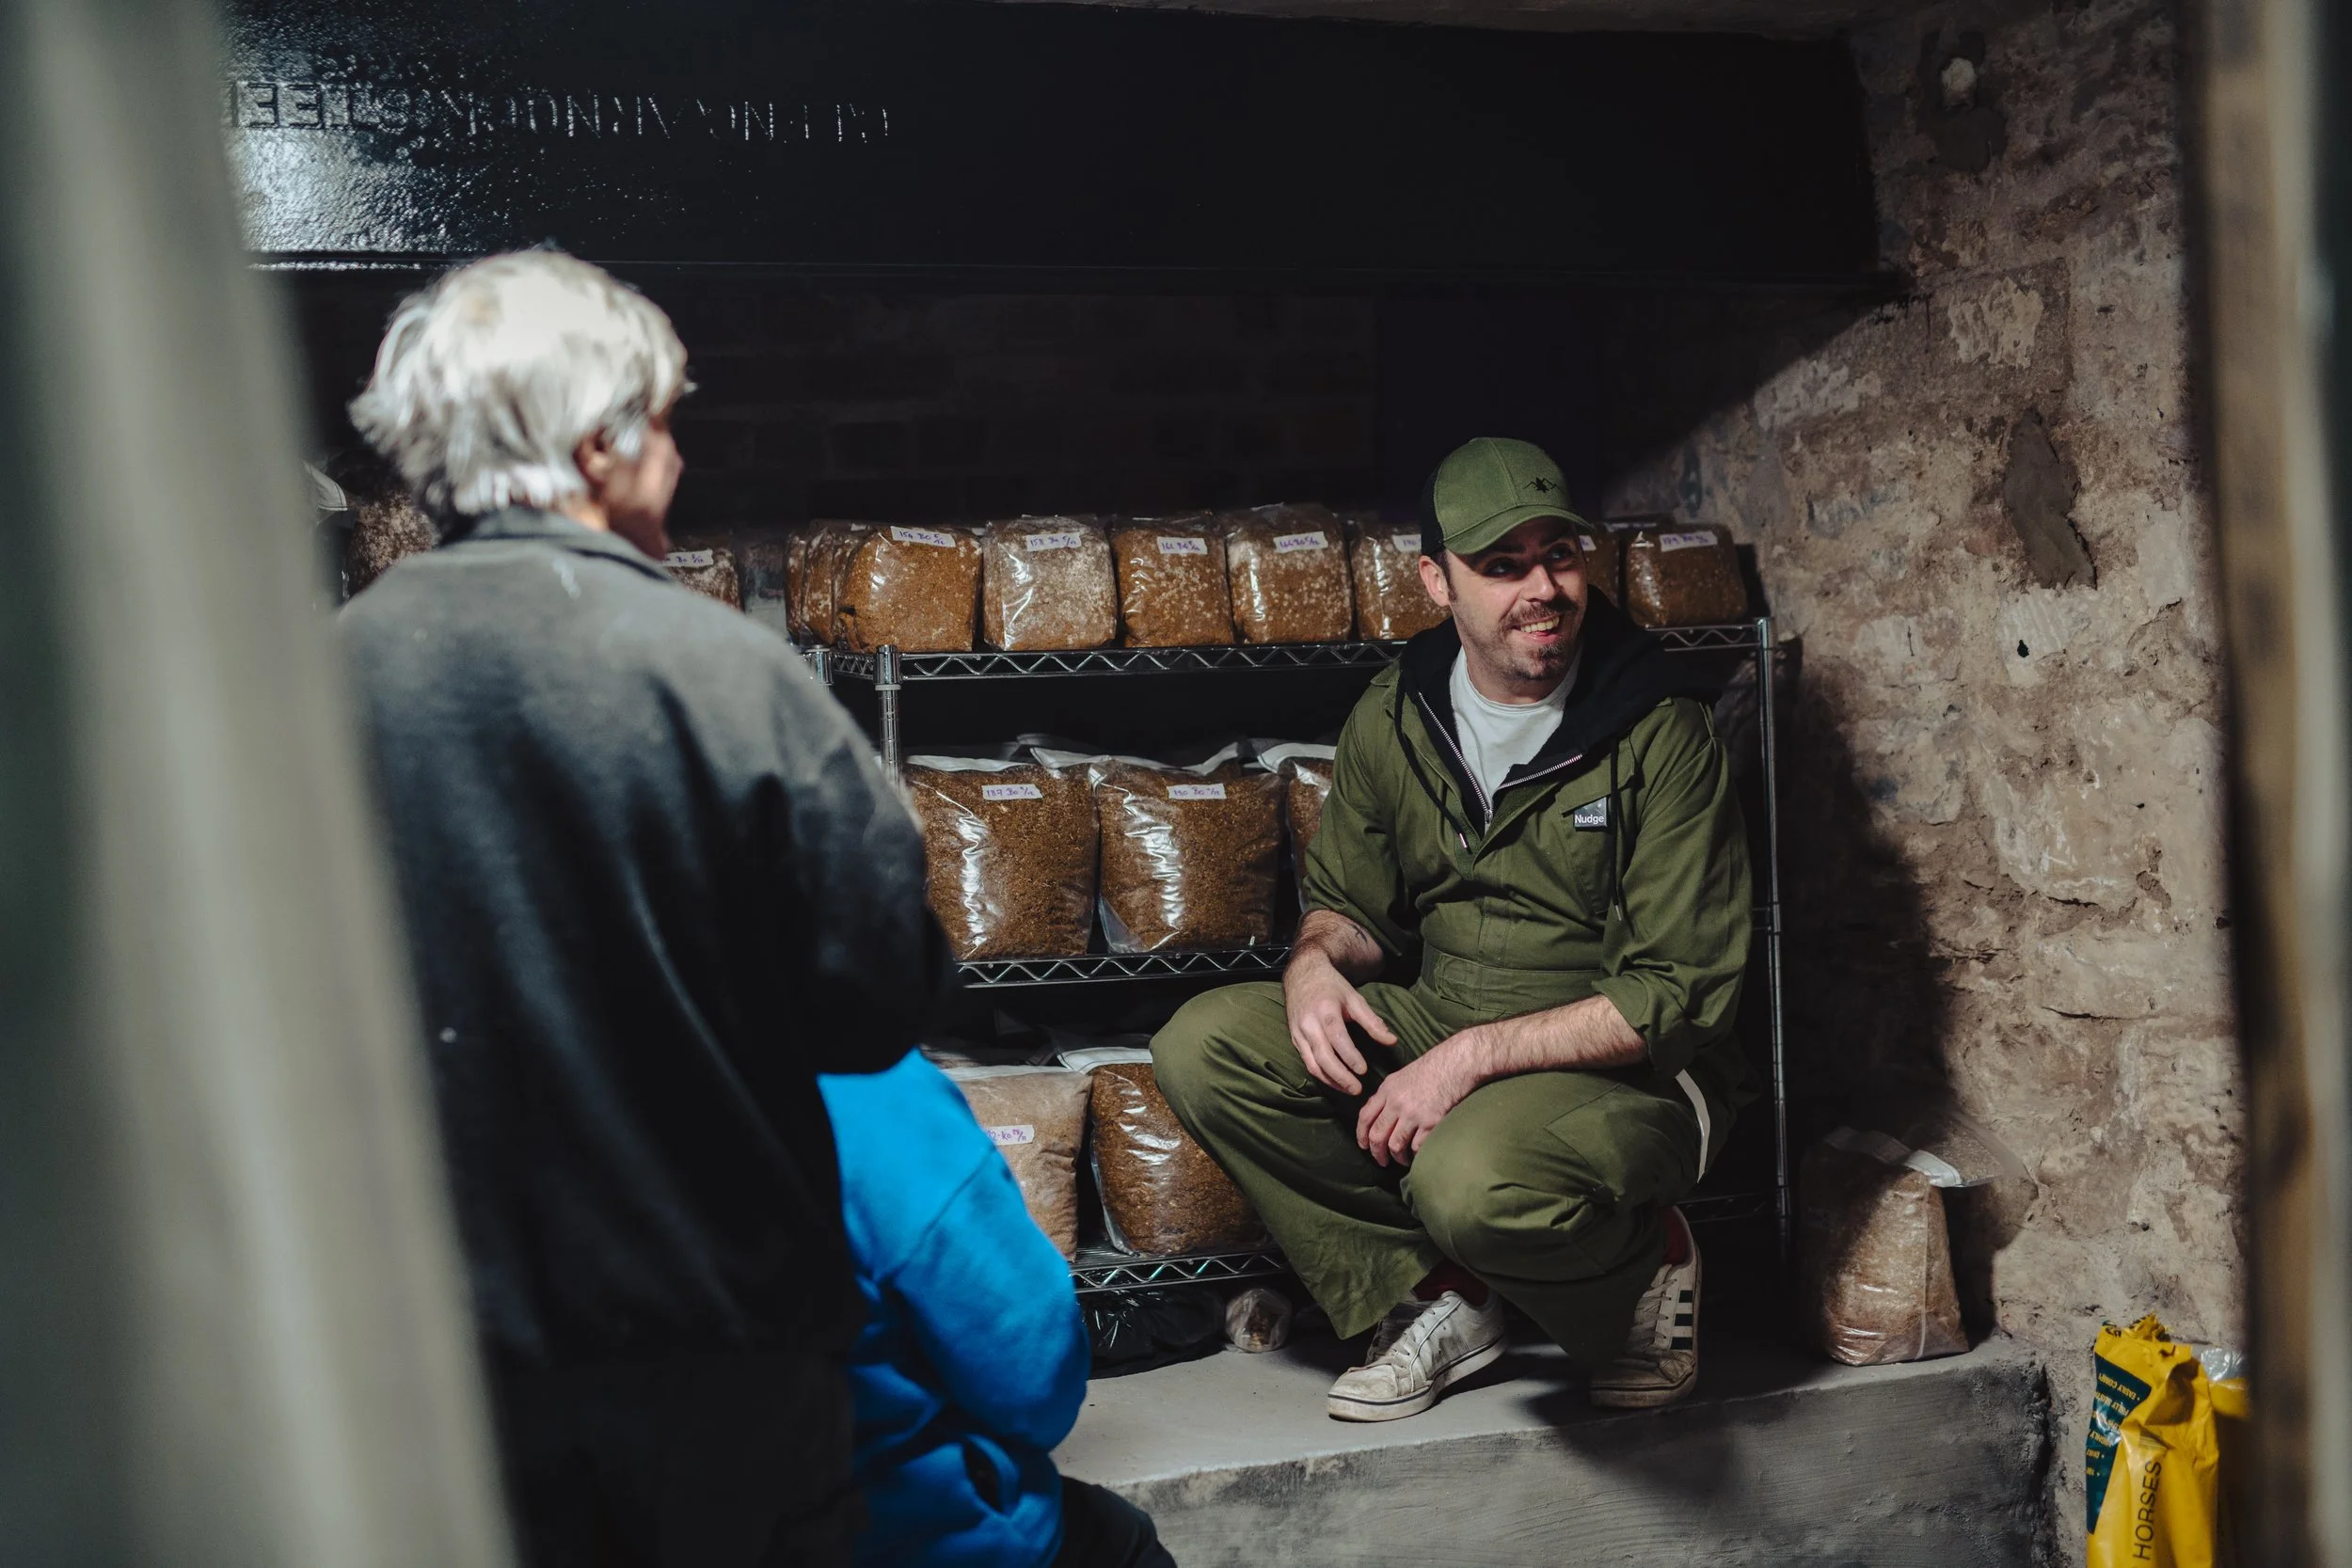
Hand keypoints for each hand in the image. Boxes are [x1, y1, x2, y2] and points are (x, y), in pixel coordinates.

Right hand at [1283, 950, 1396, 1094]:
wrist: (1302, 975)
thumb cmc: (1332, 987)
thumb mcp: (1354, 999)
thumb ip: (1372, 1022)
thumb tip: (1392, 1041)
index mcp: (1325, 1010)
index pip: (1337, 1038)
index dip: (1350, 1056)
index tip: (1364, 1070)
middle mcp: (1309, 1024)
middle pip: (1323, 1056)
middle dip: (1340, 1076)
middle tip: (1357, 1089)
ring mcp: (1299, 1033)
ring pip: (1312, 1064)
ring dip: (1331, 1081)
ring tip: (1349, 1090)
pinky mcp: (1295, 1040)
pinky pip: (1307, 1063)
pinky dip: (1322, 1076)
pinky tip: (1336, 1082)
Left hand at [1356, 1035, 1481, 1166]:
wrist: (1455, 1065)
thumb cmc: (1431, 1070)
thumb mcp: (1400, 1077)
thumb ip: (1386, 1095)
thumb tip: (1375, 1114)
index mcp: (1387, 1090)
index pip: (1365, 1117)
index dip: (1361, 1135)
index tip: (1364, 1146)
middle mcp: (1397, 1103)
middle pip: (1377, 1135)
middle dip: (1377, 1153)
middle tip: (1382, 1161)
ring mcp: (1413, 1114)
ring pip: (1395, 1145)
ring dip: (1397, 1157)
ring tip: (1402, 1160)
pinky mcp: (1431, 1122)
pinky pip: (1417, 1147)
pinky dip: (1416, 1154)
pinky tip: (1418, 1153)